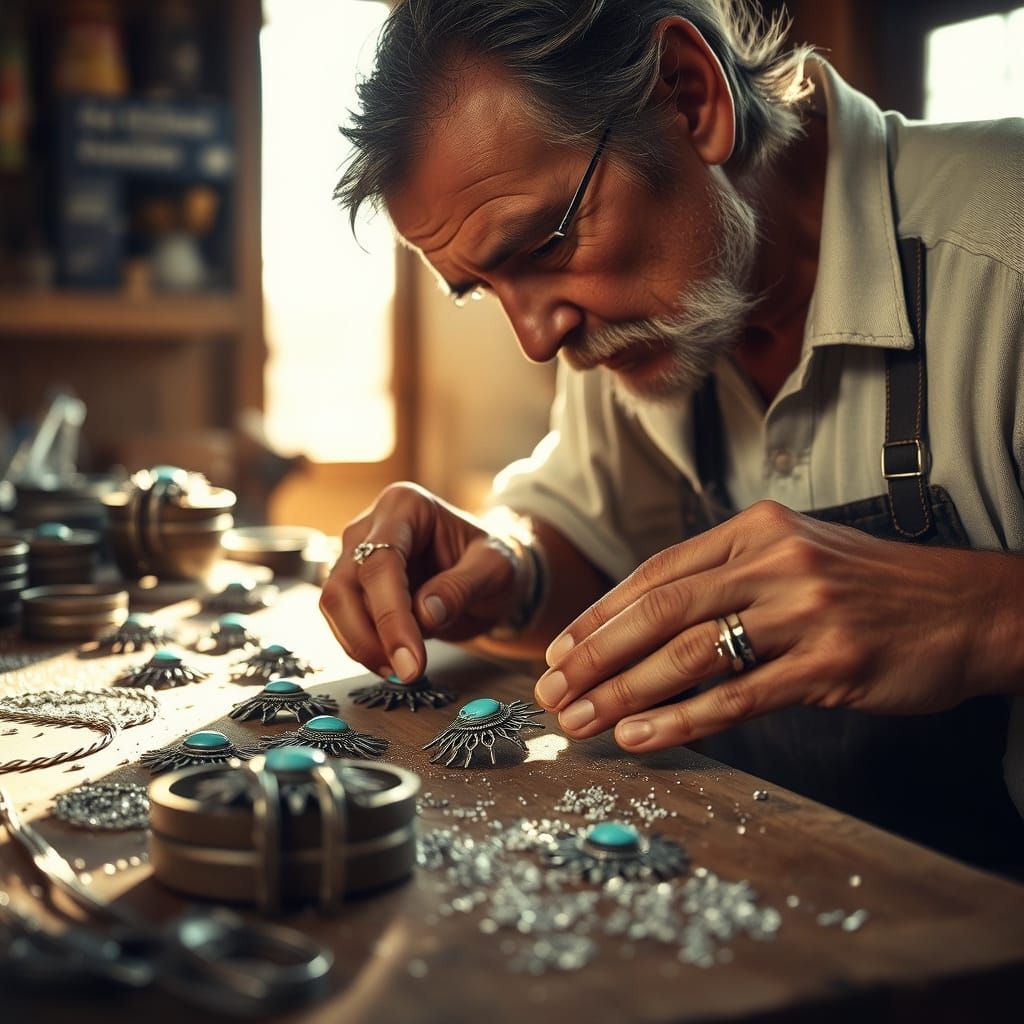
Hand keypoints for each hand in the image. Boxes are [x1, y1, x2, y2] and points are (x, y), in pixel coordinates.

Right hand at [319, 483, 521, 680]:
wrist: (485, 571)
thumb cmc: (492, 561)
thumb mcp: (495, 569)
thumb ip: (462, 586)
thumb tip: (424, 614)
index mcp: (406, 506)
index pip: (381, 562)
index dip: (390, 615)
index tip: (411, 660)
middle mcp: (371, 525)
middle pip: (344, 584)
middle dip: (368, 636)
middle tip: (407, 673)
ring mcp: (355, 553)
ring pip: (335, 603)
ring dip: (362, 645)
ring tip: (404, 671)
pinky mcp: (352, 583)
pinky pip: (342, 618)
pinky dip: (362, 646)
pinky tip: (393, 664)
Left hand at [534, 500, 1013, 753]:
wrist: (967, 608)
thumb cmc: (869, 586)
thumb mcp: (794, 556)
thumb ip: (725, 579)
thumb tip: (644, 624)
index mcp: (755, 530)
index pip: (655, 573)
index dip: (600, 615)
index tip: (561, 650)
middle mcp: (773, 562)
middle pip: (658, 612)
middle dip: (595, 656)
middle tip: (552, 690)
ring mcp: (803, 612)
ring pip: (688, 655)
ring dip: (623, 692)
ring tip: (581, 720)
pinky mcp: (830, 665)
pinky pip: (737, 697)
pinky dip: (681, 720)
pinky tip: (640, 737)